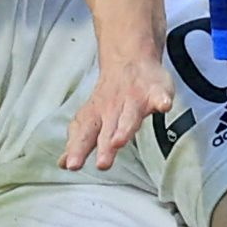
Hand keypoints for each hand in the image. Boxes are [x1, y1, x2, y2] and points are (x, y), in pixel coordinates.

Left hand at [63, 51, 173, 169]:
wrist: (129, 60)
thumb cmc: (111, 97)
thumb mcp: (92, 117)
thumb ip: (80, 141)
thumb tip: (62, 163)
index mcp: (97, 117)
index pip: (84, 134)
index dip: (77, 149)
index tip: (71, 166)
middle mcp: (114, 109)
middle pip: (108, 129)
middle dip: (105, 146)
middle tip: (102, 164)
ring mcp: (135, 99)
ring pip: (130, 115)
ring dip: (125, 128)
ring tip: (120, 140)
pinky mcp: (156, 91)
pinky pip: (160, 96)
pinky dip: (162, 100)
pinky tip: (164, 106)